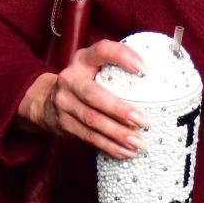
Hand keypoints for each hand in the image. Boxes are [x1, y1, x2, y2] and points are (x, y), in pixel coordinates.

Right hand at [17, 39, 149, 158]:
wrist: (46, 101)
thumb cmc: (84, 81)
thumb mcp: (94, 66)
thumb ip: (116, 67)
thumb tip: (158, 78)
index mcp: (83, 59)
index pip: (102, 50)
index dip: (123, 57)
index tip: (145, 70)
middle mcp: (70, 78)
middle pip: (93, 95)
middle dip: (119, 110)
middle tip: (143, 121)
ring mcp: (64, 103)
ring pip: (92, 120)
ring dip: (117, 134)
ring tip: (139, 143)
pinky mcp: (64, 124)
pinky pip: (89, 137)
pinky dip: (109, 146)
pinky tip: (125, 152)